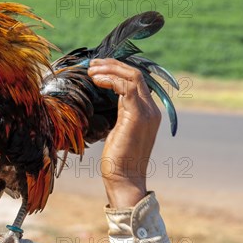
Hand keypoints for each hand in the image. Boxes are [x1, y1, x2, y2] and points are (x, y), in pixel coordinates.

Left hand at [87, 59, 160, 207]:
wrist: (124, 179)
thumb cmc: (116, 160)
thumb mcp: (117, 130)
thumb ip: (118, 114)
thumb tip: (105, 101)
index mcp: (148, 112)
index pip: (136, 81)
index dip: (117, 70)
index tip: (97, 68)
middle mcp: (151, 109)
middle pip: (136, 74)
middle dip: (112, 65)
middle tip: (92, 64)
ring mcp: (147, 112)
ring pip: (132, 77)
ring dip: (109, 69)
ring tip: (91, 70)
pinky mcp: (137, 116)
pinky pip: (124, 87)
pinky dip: (109, 80)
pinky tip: (95, 80)